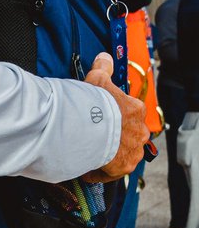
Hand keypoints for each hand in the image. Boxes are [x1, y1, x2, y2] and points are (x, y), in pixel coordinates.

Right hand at [81, 54, 148, 181]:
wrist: (89, 127)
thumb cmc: (93, 102)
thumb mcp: (97, 79)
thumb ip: (102, 68)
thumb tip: (104, 57)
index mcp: (135, 109)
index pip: (130, 111)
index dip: (115, 114)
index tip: (102, 116)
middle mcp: (139, 130)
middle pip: (129, 133)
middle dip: (115, 135)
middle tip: (95, 134)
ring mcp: (133, 150)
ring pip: (123, 152)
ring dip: (109, 153)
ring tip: (90, 151)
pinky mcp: (124, 166)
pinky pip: (112, 171)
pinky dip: (100, 170)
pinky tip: (87, 167)